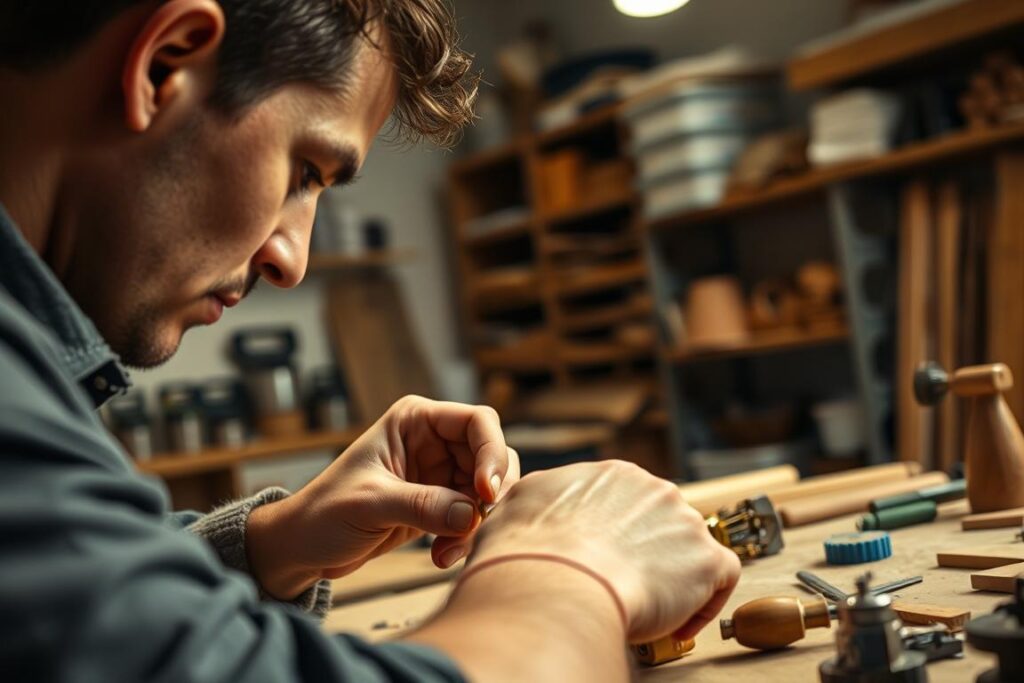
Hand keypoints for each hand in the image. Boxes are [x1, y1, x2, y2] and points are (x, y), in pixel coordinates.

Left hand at [246, 395, 519, 597]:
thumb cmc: (324, 513)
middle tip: (475, 526)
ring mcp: (441, 474)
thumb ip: (422, 505)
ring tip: (448, 551)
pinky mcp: (441, 505)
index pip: (478, 422)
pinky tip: (441, 557)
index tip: (486, 492)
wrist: (304, 548)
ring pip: (487, 491)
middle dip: (489, 494)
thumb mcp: (370, 504)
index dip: (491, 453)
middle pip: (491, 456)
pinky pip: (473, 517)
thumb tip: (471, 515)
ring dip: (477, 523)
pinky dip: (466, 539)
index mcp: (416, 420)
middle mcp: (434, 441)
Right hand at [465, 461, 740, 641]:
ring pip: (689, 548)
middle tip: (626, 587)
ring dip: (672, 578)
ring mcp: (684, 520)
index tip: (606, 562)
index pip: (627, 503)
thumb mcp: (517, 505)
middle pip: (661, 522)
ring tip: (647, 610)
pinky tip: (675, 623)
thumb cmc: (527, 552)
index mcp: (610, 475)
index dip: (617, 537)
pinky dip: (703, 602)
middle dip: (646, 554)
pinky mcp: (707, 558)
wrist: (552, 583)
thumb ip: (538, 501)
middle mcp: (652, 488)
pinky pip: (721, 577)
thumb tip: (535, 512)